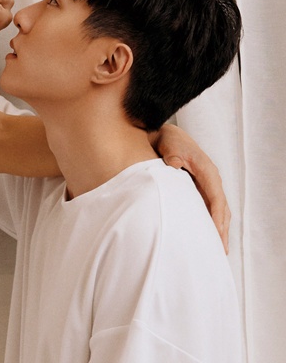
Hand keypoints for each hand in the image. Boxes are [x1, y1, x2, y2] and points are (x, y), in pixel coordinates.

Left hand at [152, 124, 230, 253]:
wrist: (165, 136)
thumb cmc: (169, 141)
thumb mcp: (170, 145)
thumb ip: (173, 155)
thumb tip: (176, 164)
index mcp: (207, 170)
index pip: (216, 197)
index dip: (216, 215)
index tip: (215, 231)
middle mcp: (211, 179)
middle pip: (221, 207)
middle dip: (221, 228)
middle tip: (220, 249)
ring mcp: (207, 184)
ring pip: (217, 210)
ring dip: (218, 228)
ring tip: (217, 248)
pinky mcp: (199, 188)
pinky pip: (209, 207)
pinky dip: (211, 221)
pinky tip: (207, 235)